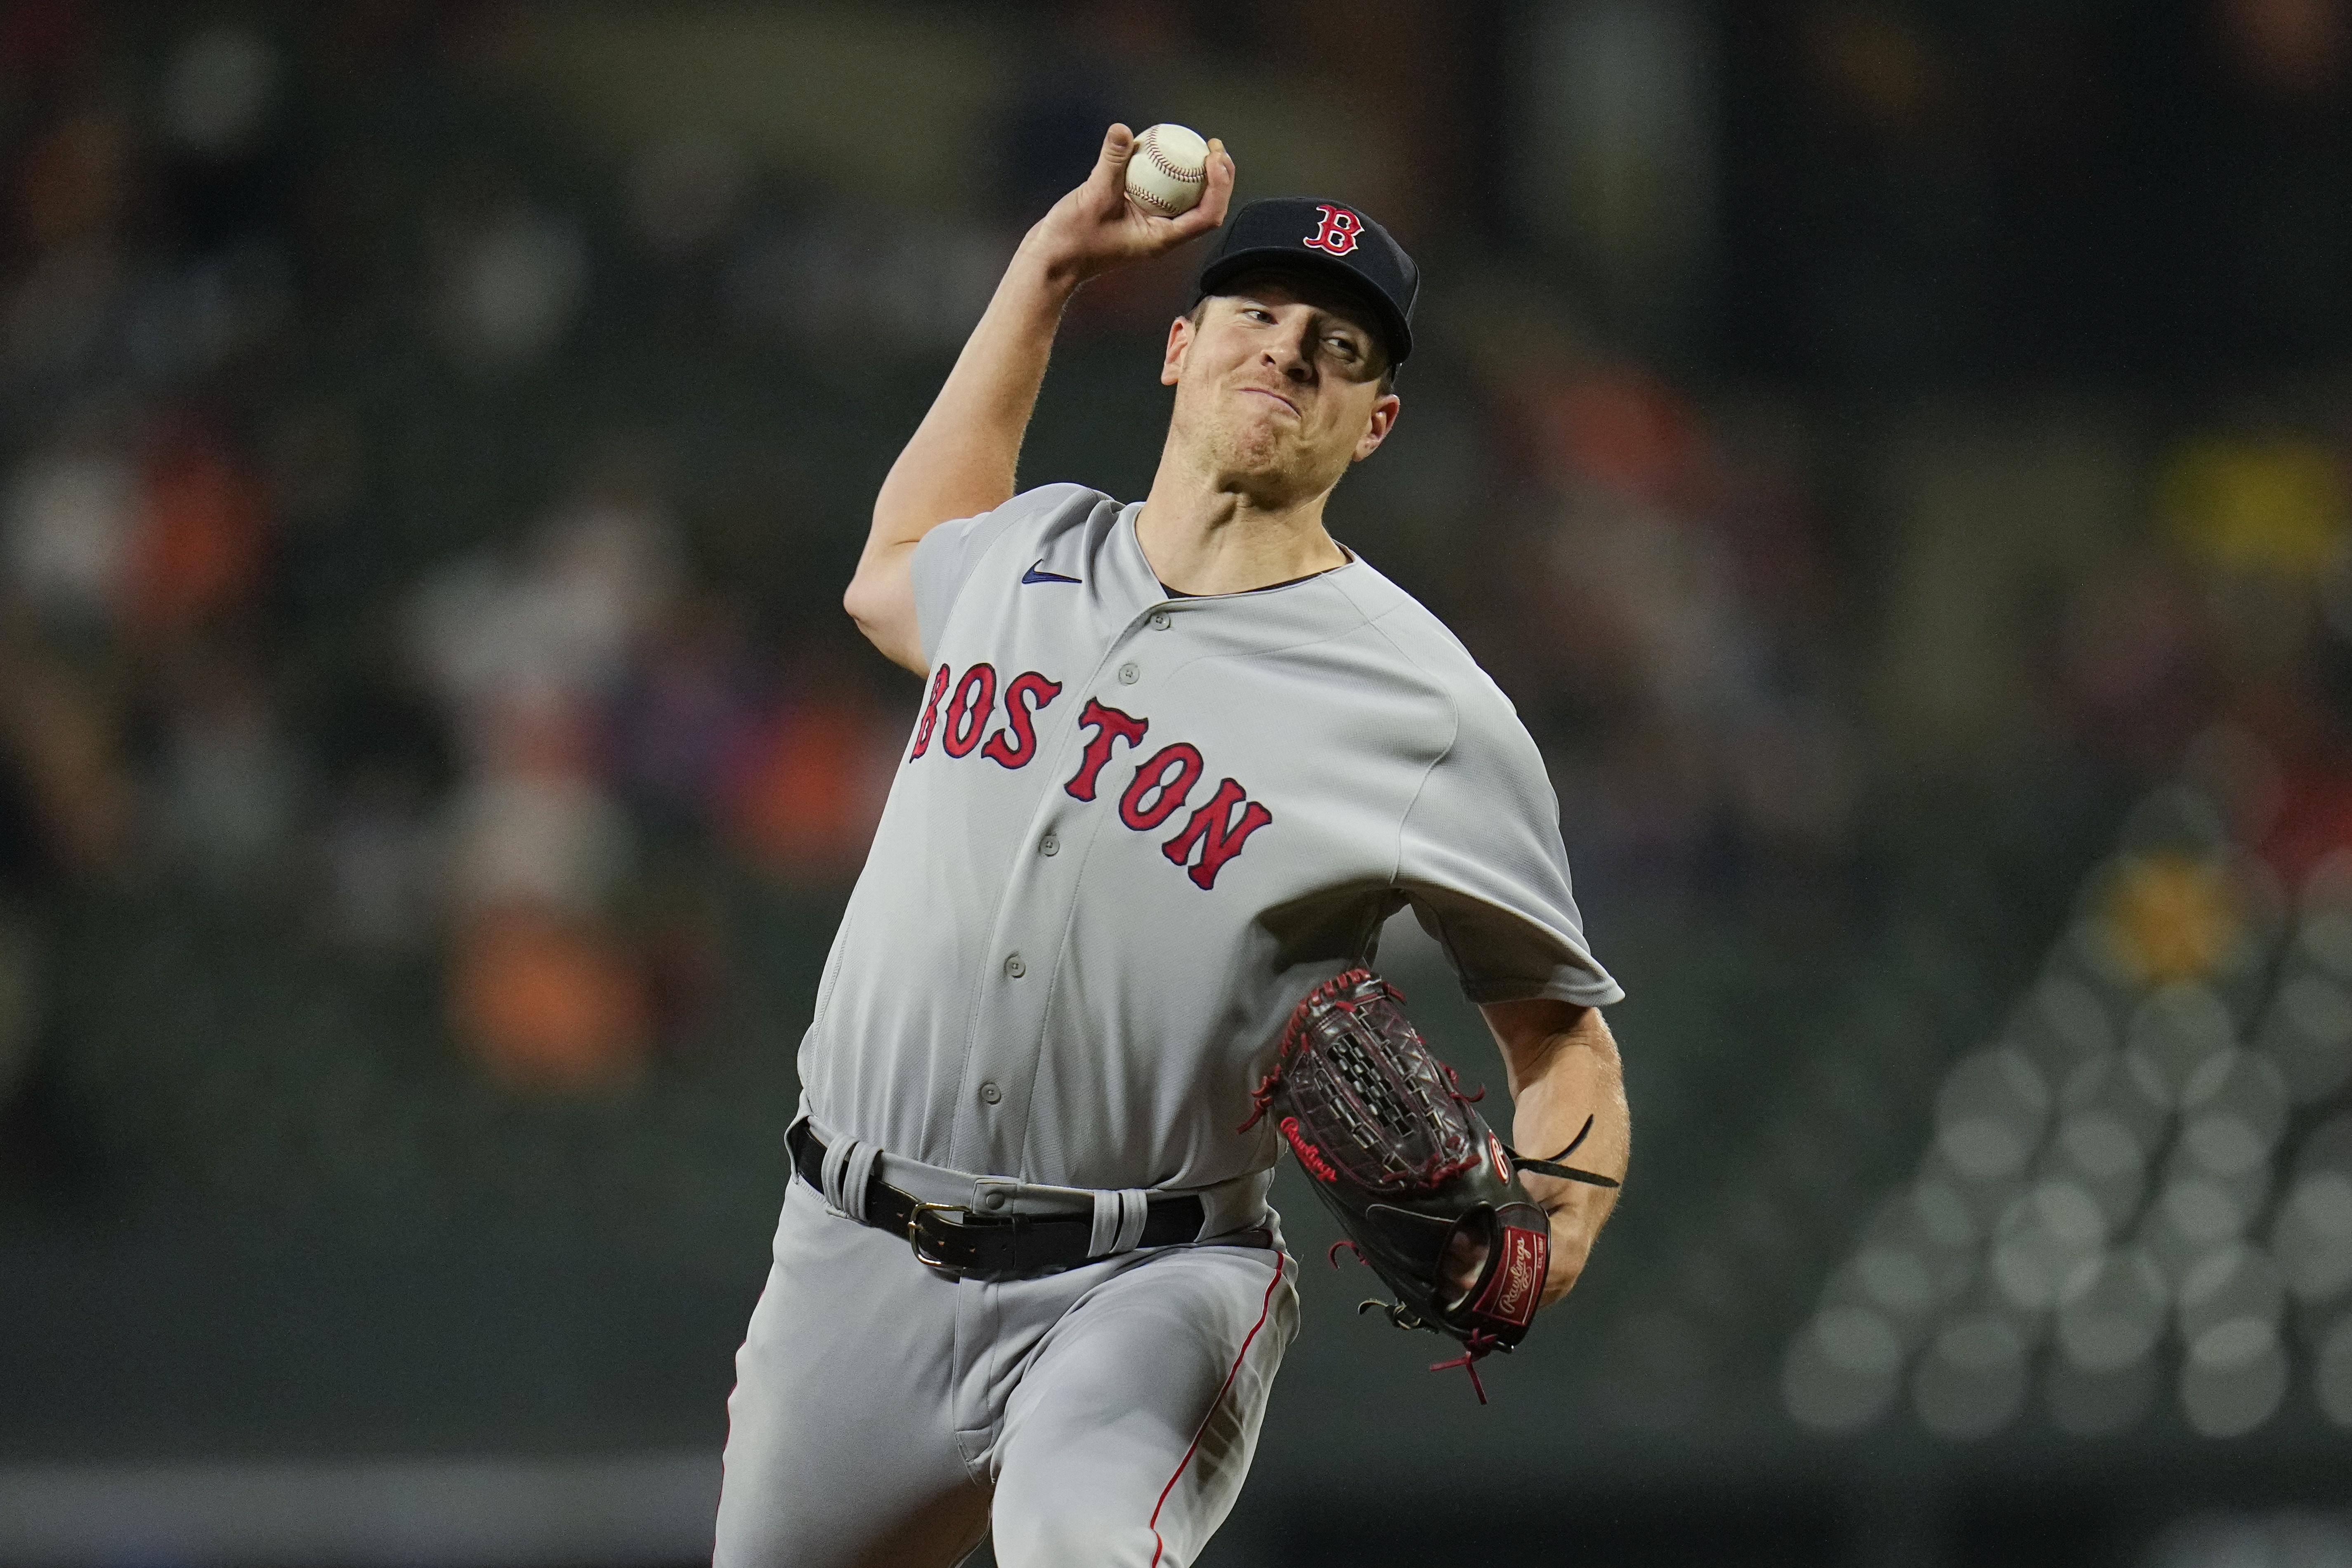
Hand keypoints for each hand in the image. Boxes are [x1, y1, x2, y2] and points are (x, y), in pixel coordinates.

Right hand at [1018, 124, 1233, 286]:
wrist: (1050, 261)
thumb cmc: (1071, 240)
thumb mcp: (1092, 197)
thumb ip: (1111, 163)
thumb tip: (1122, 130)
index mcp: (1162, 239)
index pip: (1208, 215)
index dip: (1220, 186)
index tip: (1214, 156)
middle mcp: (1161, 234)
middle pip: (1205, 207)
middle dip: (1218, 177)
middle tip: (1213, 145)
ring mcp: (1149, 226)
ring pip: (1185, 200)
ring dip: (1196, 174)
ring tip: (1195, 144)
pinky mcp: (1135, 216)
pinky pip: (1159, 193)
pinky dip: (1165, 172)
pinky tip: (1156, 148)